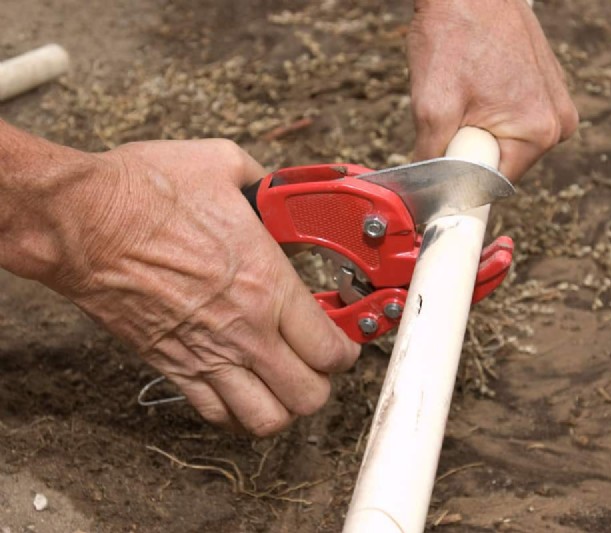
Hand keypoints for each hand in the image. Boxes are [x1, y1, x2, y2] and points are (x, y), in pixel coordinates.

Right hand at [39, 139, 360, 435]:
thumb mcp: (224, 165)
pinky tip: (241, 387)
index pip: (331, 348)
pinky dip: (236, 413)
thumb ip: (267, 187)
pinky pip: (216, 416)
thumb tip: (280, 194)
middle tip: (317, 358)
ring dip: (284, 405)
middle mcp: (245, 330)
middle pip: (310, 396)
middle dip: (323, 381)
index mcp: (268, 283)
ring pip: (267, 420)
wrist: (81, 220)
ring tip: (283, 380)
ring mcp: (208, 355)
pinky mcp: (172, 366)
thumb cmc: (146, 193)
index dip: (347, 348)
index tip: (343, 336)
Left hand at [407, 0, 578, 180]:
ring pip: (504, 141)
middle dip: (469, 149)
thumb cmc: (454, 33)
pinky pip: (513, 118)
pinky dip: (489, 110)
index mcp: (540, 132)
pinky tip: (477, 83)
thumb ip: (434, 159)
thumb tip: (429, 195)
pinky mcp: (548, 88)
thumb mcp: (432, 106)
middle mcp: (559, 122)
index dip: (461, 182)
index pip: (494, 185)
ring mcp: (556, 103)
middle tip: (450, 114)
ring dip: (477, 129)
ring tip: (464, 92)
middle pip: (501, 163)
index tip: (441, 169)